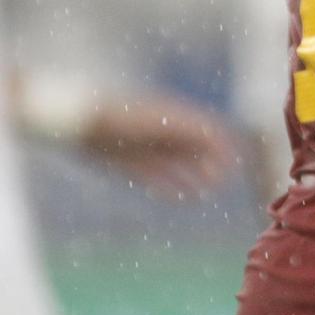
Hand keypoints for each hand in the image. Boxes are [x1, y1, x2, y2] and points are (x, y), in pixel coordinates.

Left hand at [80, 93, 238, 197]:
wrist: (82, 122)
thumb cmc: (124, 115)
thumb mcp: (159, 120)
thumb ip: (187, 127)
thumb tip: (215, 134)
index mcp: (174, 116)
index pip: (206, 130)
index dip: (220, 145)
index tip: (232, 163)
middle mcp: (164, 133)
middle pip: (193, 149)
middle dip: (210, 163)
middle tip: (219, 183)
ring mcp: (148, 149)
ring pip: (177, 165)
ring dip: (193, 178)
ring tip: (205, 193)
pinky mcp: (131, 165)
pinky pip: (157, 178)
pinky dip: (170, 187)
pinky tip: (180, 198)